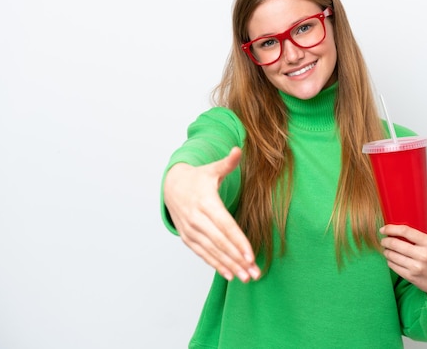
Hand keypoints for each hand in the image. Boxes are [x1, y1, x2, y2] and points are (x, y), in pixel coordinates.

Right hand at [163, 147, 260, 282]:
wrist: (171, 186)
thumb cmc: (198, 178)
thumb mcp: (212, 168)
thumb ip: (227, 163)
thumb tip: (238, 149)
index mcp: (206, 202)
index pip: (225, 226)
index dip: (238, 241)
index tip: (251, 256)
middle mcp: (197, 219)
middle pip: (221, 242)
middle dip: (238, 259)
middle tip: (254, 273)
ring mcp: (191, 230)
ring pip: (212, 251)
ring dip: (230, 265)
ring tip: (246, 277)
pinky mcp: (187, 238)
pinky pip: (203, 254)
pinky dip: (216, 265)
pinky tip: (230, 274)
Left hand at [380, 198, 426, 314]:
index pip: (406, 232)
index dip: (391, 228)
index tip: (384, 228)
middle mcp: (423, 255)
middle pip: (396, 244)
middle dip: (386, 240)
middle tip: (383, 238)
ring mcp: (417, 267)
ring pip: (392, 256)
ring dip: (386, 251)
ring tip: (387, 248)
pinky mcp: (411, 277)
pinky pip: (393, 267)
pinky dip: (389, 261)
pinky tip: (391, 258)